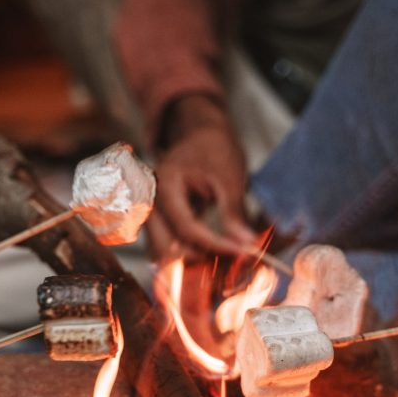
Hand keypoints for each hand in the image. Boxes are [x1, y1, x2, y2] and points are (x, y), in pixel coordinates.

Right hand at [149, 96, 256, 259]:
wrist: (200, 135)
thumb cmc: (214, 149)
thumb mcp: (230, 176)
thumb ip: (234, 211)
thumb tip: (247, 244)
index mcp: (164, 185)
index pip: (186, 228)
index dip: (214, 244)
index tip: (242, 252)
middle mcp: (150, 202)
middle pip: (165, 248)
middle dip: (199, 259)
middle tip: (231, 261)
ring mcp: (151, 214)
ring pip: (164, 253)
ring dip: (193, 261)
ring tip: (225, 257)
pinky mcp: (158, 222)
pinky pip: (168, 247)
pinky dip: (190, 254)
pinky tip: (214, 253)